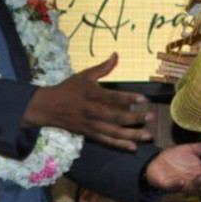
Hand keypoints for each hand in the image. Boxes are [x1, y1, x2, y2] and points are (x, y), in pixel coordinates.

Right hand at [23, 53, 153, 150]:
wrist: (49, 107)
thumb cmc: (69, 89)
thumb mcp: (84, 75)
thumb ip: (102, 68)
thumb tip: (116, 55)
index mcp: (91, 95)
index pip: (112, 97)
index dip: (129, 98)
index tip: (144, 99)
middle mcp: (92, 111)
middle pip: (116, 117)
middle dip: (135, 118)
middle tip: (152, 116)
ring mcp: (91, 125)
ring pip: (113, 132)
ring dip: (132, 134)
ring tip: (148, 135)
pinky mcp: (89, 134)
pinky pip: (106, 140)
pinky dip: (120, 144)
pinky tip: (133, 146)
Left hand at [144, 140, 200, 193]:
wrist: (156, 161)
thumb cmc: (174, 157)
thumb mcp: (191, 149)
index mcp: (199, 172)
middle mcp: (192, 180)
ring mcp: (181, 184)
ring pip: (191, 187)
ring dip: (197, 184)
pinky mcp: (169, 185)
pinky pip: (174, 186)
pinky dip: (178, 185)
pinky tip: (182, 181)